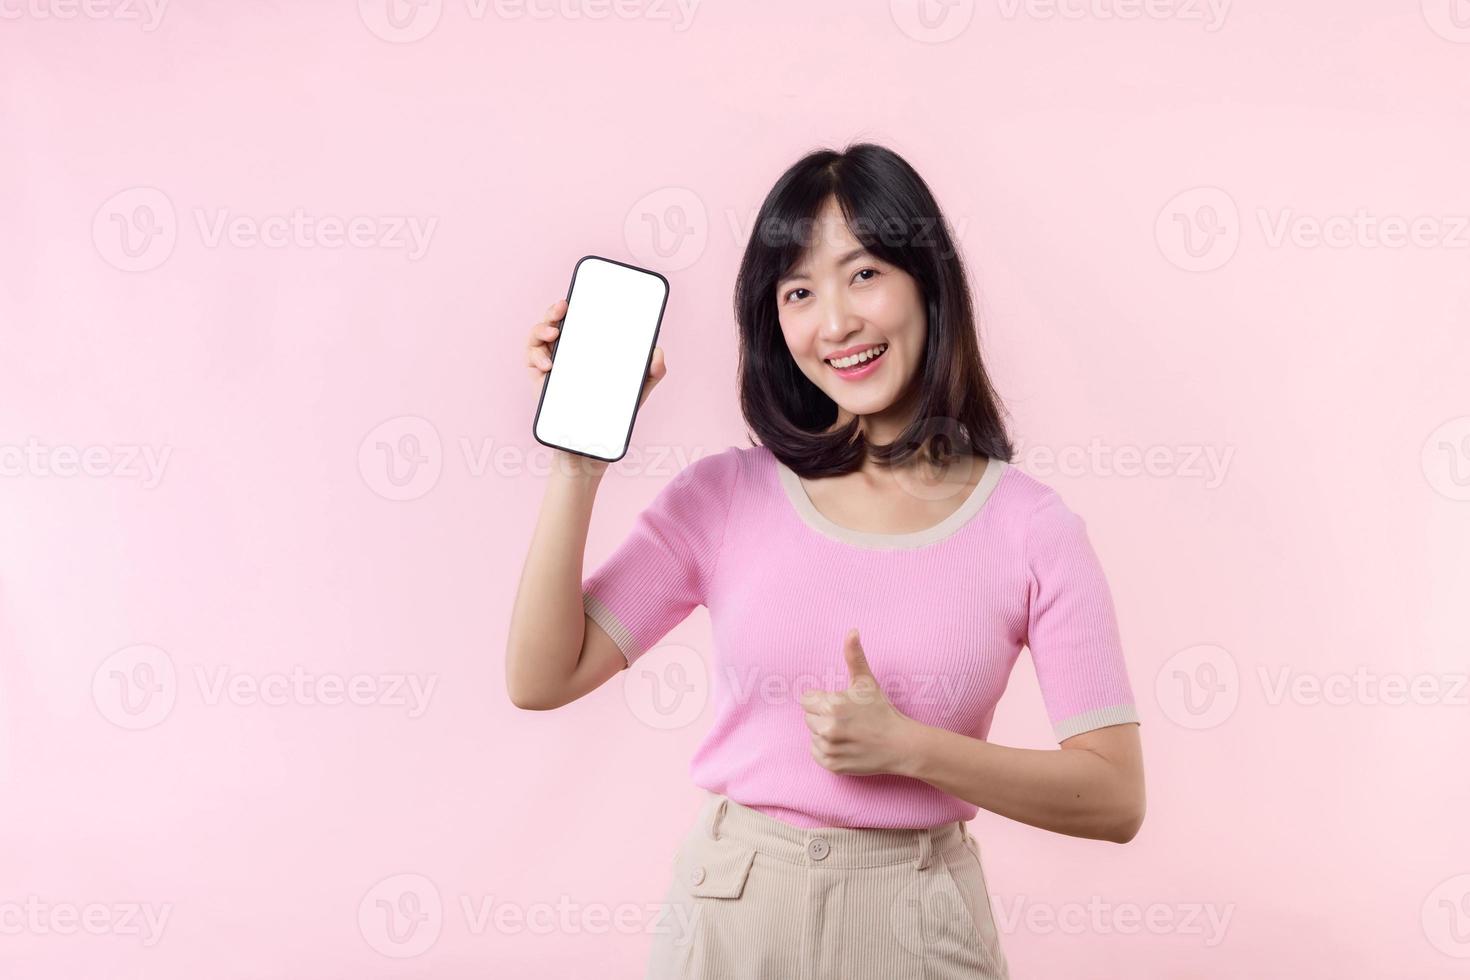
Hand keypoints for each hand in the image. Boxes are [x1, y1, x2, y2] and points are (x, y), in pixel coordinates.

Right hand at [526, 297, 666, 409]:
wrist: (592, 435)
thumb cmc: (612, 406)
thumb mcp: (638, 386)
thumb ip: (654, 370)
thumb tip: (658, 353)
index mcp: (587, 343)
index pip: (580, 317)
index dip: (576, 304)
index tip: (576, 298)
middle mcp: (567, 346)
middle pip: (555, 319)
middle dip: (555, 309)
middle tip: (563, 308)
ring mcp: (550, 358)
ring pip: (538, 334)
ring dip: (542, 328)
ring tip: (553, 334)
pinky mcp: (538, 374)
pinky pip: (531, 357)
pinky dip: (536, 356)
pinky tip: (548, 364)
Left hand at [799, 628, 916, 776]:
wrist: (901, 745)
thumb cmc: (882, 711)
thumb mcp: (867, 682)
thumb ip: (854, 656)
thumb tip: (852, 630)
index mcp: (832, 705)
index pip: (807, 700)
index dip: (822, 700)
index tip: (840, 705)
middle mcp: (827, 728)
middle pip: (809, 718)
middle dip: (824, 716)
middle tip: (847, 719)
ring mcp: (829, 748)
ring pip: (813, 735)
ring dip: (825, 733)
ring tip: (848, 732)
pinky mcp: (832, 765)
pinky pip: (816, 753)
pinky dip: (827, 750)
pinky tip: (845, 744)